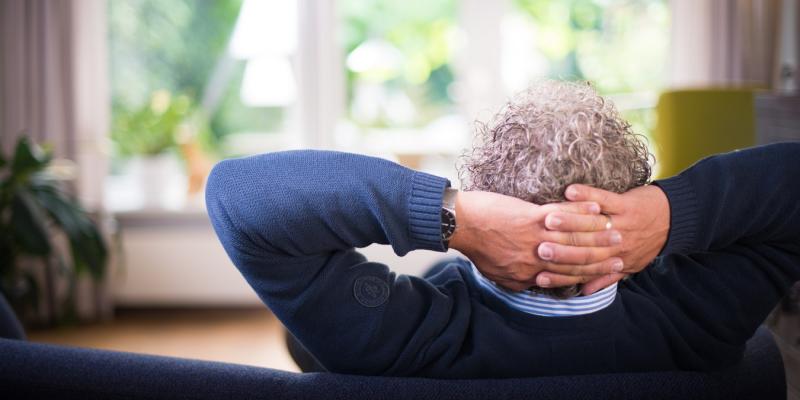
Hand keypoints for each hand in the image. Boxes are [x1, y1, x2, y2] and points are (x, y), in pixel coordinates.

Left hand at [448, 191, 624, 290]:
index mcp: (530, 274)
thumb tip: (537, 283)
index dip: (591, 273)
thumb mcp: (499, 275)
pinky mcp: (531, 217)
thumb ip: (521, 280)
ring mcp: (535, 238)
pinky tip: (596, 206)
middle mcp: (537, 259)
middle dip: (602, 254)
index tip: (609, 268)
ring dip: (598, 232)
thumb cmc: (476, 248)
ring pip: (574, 238)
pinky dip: (581, 211)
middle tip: (622, 248)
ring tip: (615, 227)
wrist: (459, 225)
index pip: (568, 276)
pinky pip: (563, 216)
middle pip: (577, 259)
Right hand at [535, 184, 669, 293]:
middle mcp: (617, 246)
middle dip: (560, 250)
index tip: (538, 276)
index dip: (560, 274)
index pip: (583, 271)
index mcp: (614, 261)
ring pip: (591, 226)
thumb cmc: (649, 243)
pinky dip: (587, 195)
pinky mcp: (626, 205)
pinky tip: (569, 191)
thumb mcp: (630, 266)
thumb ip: (605, 278)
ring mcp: (621, 224)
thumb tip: (583, 292)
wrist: (676, 220)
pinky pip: (604, 199)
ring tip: (547, 220)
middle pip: (584, 249)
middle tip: (537, 249)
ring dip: (569, 221)